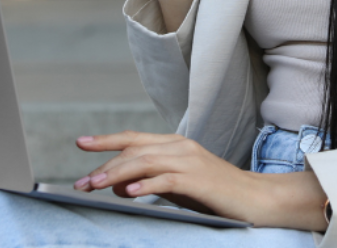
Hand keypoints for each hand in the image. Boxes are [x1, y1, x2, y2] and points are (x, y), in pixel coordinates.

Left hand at [72, 131, 329, 230]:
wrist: (255, 198)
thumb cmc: (215, 193)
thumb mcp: (178, 184)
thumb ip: (150, 180)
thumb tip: (117, 185)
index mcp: (175, 144)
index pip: (134, 138)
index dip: (106, 140)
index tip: (80, 143)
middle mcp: (180, 146)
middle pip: (133, 150)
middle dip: (103, 165)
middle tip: (81, 182)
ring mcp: (189, 161)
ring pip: (143, 162)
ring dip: (115, 175)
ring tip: (94, 186)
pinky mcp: (198, 179)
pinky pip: (165, 180)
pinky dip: (144, 184)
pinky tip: (128, 192)